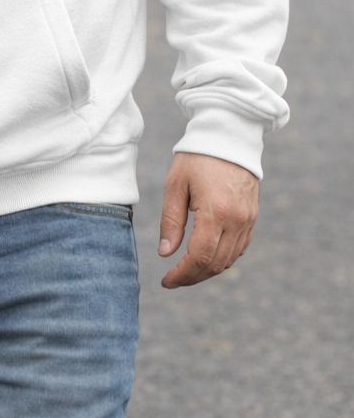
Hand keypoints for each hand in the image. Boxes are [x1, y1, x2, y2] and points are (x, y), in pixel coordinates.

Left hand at [158, 151, 258, 288]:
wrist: (229, 136)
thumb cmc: (196, 158)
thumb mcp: (175, 185)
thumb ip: (171, 221)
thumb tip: (165, 254)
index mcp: (215, 212)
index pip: (199, 257)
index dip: (182, 274)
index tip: (166, 281)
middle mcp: (236, 220)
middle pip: (215, 264)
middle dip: (192, 277)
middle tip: (173, 280)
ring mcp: (248, 219)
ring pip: (229, 260)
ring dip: (207, 271)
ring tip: (185, 271)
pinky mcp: (253, 216)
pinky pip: (239, 248)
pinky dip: (222, 258)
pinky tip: (205, 257)